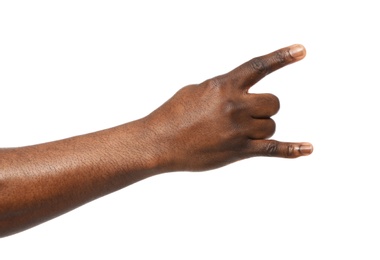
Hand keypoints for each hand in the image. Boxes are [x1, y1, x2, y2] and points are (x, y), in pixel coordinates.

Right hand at [143, 44, 312, 171]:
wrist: (159, 142)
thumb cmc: (173, 114)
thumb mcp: (197, 91)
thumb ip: (222, 89)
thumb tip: (240, 93)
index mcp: (224, 86)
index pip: (259, 67)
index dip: (282, 57)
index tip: (302, 51)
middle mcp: (236, 105)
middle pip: (273, 104)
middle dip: (264, 109)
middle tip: (245, 116)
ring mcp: (239, 129)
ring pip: (271, 126)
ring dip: (260, 129)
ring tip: (235, 134)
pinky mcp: (239, 150)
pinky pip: (273, 149)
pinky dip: (292, 149)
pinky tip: (307, 149)